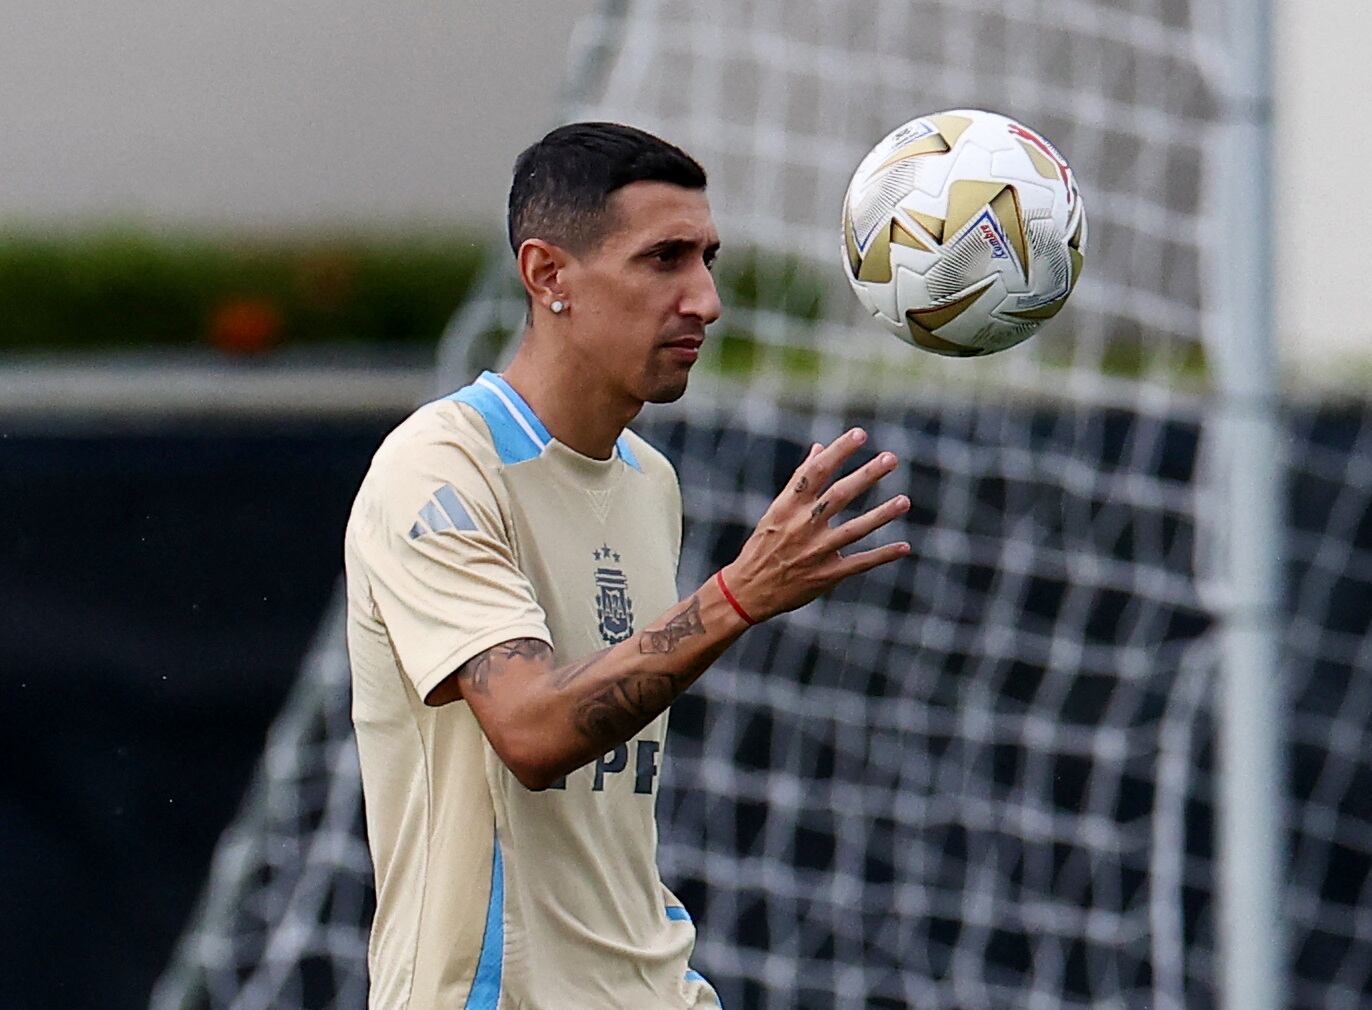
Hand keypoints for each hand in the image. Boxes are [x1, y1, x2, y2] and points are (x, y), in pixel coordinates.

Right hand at [720, 427, 910, 620]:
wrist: (748, 591)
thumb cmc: (764, 545)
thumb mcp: (776, 510)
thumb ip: (800, 481)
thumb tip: (820, 448)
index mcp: (788, 506)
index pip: (815, 471)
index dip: (838, 451)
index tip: (860, 434)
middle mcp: (802, 525)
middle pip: (839, 495)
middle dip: (866, 476)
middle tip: (891, 458)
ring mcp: (816, 551)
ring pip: (854, 529)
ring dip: (881, 515)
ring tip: (904, 501)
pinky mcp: (826, 575)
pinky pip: (859, 563)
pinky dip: (882, 555)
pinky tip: (904, 547)